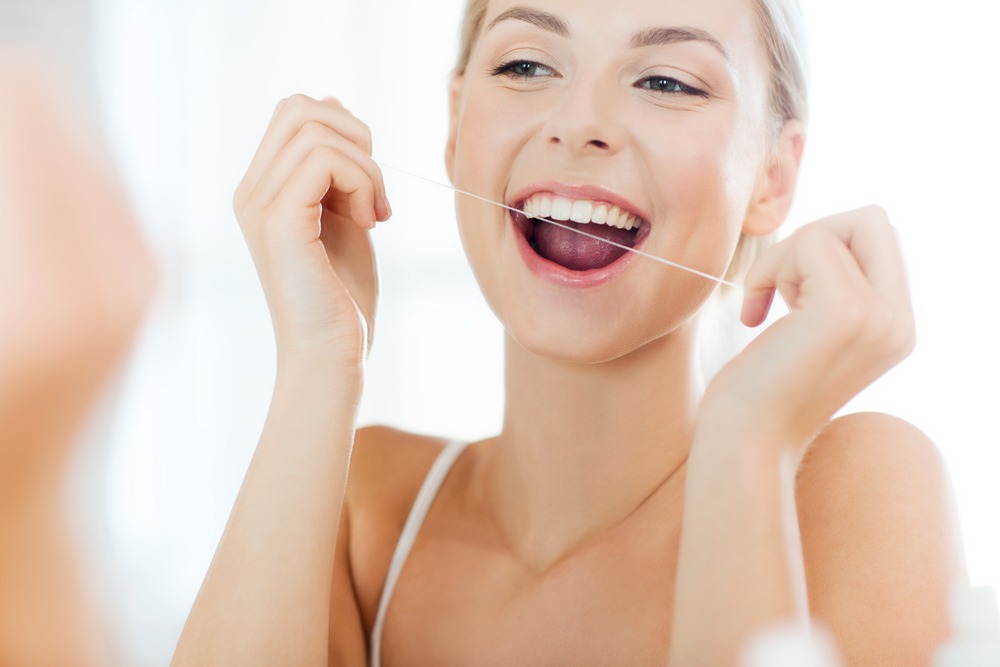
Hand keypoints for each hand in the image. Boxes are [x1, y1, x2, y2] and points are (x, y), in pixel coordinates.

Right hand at [233, 95, 390, 370]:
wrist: (331, 358)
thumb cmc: (341, 298)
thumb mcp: (345, 215)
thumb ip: (338, 166)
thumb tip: (334, 103)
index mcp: (262, 189)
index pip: (294, 112)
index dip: (344, 132)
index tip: (367, 185)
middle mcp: (251, 192)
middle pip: (299, 107)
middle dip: (355, 137)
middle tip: (374, 192)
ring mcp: (259, 205)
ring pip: (316, 129)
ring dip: (366, 167)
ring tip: (374, 214)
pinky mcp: (279, 222)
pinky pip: (324, 160)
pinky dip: (362, 182)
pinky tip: (370, 222)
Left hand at [700, 206, 914, 453]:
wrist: (744, 444)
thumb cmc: (759, 392)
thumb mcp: (811, 334)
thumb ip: (834, 290)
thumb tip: (823, 236)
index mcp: (896, 327)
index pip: (881, 238)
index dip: (827, 247)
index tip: (788, 293)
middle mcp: (900, 322)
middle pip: (872, 220)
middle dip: (811, 240)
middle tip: (778, 290)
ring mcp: (879, 317)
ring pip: (832, 230)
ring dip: (782, 260)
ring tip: (767, 309)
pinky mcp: (845, 312)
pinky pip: (810, 242)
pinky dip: (769, 269)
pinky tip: (753, 317)